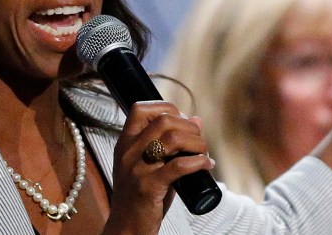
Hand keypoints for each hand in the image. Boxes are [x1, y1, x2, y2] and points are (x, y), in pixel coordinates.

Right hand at [103, 101, 212, 234]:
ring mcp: (137, 169)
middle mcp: (128, 152)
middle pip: (163, 120)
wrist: (127, 228)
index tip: (182, 122)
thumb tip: (197, 120)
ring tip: (204, 153)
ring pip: (173, 139)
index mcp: (125, 143)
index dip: (167, 108)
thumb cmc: (141, 196)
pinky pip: (179, 166)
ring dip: (197, 143)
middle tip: (199, 141)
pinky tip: (207, 166)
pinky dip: (199, 162)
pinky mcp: (148, 187)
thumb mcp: (149, 165)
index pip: (141, 109)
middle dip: (189, 127)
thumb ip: (170, 144)